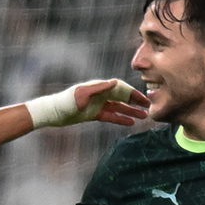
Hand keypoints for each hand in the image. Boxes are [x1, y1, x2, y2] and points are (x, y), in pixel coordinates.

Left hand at [27, 79, 149, 127]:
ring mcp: (99, 105)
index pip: (121, 89)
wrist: (55, 112)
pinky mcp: (95, 114)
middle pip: (123, 98)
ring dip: (131, 112)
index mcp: (100, 88)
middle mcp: (102, 95)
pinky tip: (131, 123)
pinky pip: (112, 117)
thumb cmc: (66, 101)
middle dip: (136, 102)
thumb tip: (115, 82)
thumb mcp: (83, 93)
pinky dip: (121, 119)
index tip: (144, 99)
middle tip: (149, 108)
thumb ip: (100, 88)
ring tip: (144, 117)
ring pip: (119, 108)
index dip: (133, 94)